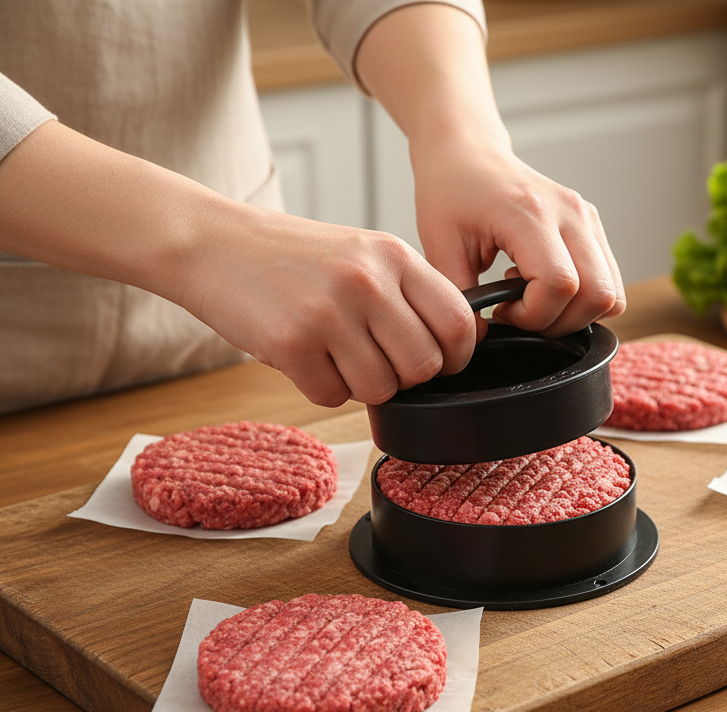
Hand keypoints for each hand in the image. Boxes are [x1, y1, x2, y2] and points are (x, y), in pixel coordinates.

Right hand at [182, 207, 477, 406]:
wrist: (211, 243)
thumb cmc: (292, 256)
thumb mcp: (362, 253)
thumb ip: (408, 292)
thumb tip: (458, 344)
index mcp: (393, 256)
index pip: (458, 322)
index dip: (456, 356)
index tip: (440, 362)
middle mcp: (367, 281)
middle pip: (424, 366)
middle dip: (405, 377)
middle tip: (376, 361)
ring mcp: (329, 313)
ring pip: (381, 389)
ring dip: (361, 386)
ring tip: (335, 355)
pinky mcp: (292, 343)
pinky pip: (332, 396)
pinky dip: (321, 388)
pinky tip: (305, 358)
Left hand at [410, 139, 625, 336]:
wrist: (469, 154)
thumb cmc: (451, 192)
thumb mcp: (439, 247)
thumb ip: (460, 298)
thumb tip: (476, 340)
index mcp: (531, 214)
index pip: (560, 285)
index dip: (533, 315)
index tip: (501, 310)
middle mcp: (570, 214)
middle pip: (598, 295)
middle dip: (560, 322)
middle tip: (522, 313)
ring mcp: (588, 219)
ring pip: (612, 294)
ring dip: (577, 314)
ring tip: (535, 299)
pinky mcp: (593, 227)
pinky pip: (610, 282)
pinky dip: (584, 299)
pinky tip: (547, 285)